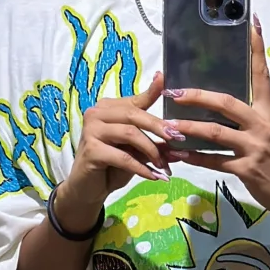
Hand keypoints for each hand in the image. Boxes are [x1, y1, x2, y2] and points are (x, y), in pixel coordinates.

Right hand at [58, 71, 169, 231]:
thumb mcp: (136, 151)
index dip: (153, 92)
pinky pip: (123, 157)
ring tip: (163, 165)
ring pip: (130, 133)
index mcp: (108, 108)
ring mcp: (91, 131)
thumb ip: (154, 143)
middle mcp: (96, 114)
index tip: (166, 80)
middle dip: (158, 127)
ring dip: (151, 149)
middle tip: (178, 139)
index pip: (134, 100)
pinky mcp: (91, 150)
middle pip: (133, 114)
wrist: (89, 189)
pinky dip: (141, 167)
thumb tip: (179, 145)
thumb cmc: (112, 166)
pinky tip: (153, 176)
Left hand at [163, 15, 269, 223]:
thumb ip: (249, 116)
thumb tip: (219, 101)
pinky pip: (214, 161)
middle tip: (173, 93)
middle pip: (227, 103)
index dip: (257, 49)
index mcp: (267, 112)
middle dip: (197, 97)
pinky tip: (178, 154)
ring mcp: (255, 148)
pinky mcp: (247, 170)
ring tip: (167, 126)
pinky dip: (194, 157)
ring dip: (188, 129)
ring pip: (215, 133)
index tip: (251, 23)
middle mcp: (262, 125)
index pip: (262, 75)